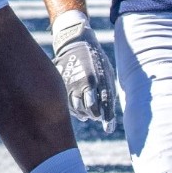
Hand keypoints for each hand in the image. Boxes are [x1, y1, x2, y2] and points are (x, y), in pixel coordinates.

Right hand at [50, 11, 116, 131]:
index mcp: (99, 80)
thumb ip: (107, 92)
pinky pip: (68, 103)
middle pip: (90, 109)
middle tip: (97, 115)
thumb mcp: (106, 73)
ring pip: (77, 108)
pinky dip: (74, 109)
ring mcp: (72, 84)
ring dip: (84, 113)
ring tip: (88, 113)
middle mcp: (85, 83)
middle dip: (94, 114)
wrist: (76, 43)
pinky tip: (78, 109)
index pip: (104, 105)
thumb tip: (106, 113)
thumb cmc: (96, 60)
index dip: (107, 119)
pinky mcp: (63, 84)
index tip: (108, 129)